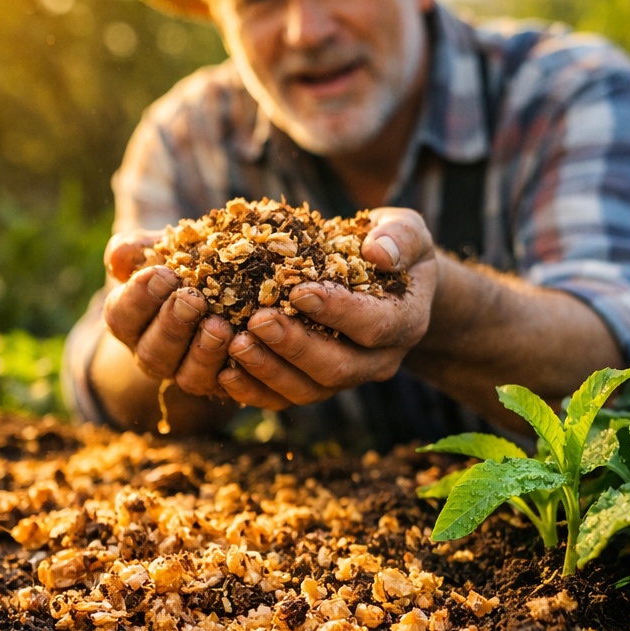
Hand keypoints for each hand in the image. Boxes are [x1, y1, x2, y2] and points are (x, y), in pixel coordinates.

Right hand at [100, 230, 235, 399]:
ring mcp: (187, 373)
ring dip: (204, 353)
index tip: (163, 274)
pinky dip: (239, 372)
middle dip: (172, 326)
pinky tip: (249, 346)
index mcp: (128, 322)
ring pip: (189, 377)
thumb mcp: (158, 248)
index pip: (121, 316)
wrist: (218, 280)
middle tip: (193, 299)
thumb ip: (137, 249)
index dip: (139, 298)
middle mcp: (153, 354)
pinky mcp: (222, 383)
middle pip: (153, 352)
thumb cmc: (178, 260)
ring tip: (222, 326)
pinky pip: (228, 387)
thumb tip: (118, 256)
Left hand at [217, 208, 436, 409]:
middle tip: (257, 320)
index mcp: (404, 321)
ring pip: (307, 390)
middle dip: (294, 346)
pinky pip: (283, 399)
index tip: (299, 291)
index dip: (337, 312)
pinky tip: (223, 370)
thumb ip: (399, 237)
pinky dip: (252, 389)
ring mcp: (344, 378)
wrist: (385, 283)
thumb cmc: (389, 248)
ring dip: (268, 370)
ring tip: (234, 344)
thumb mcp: (406, 232)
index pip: (374, 325)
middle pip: (337, 367)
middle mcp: (377, 360)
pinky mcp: (313, 385)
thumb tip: (379, 253)